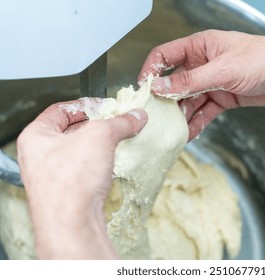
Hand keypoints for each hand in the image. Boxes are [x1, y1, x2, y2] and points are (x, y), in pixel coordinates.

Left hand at [17, 99, 147, 258]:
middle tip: (115, 124)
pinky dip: (97, 164)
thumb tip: (137, 116)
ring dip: (98, 146)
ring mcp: (51, 176)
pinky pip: (82, 170)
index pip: (61, 109)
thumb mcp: (101, 136)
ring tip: (116, 142)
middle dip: (95, 126)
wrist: (72, 224)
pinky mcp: (65, 192)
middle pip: (70, 130)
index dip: (86, 105)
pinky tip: (110, 164)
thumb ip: (120, 122)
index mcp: (36, 136)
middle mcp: (39, 156)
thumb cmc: (72, 179)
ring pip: (78, 151)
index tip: (106, 107)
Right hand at [138, 30, 264, 139]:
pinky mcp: (224, 97)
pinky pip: (204, 112)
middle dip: (165, 100)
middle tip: (155, 118)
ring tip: (170, 131)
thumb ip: (191, 81)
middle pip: (175, 82)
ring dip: (180, 115)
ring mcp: (213, 82)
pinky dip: (196, 123)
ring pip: (189, 100)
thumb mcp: (224, 70)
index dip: (152, 71)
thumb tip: (161, 86)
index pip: (165, 55)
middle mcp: (204, 64)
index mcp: (201, 47)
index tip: (143, 89)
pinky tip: (189, 134)